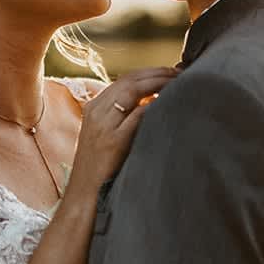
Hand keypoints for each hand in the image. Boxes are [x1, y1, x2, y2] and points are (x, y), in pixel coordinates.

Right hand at [65, 68, 178, 194]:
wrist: (84, 191)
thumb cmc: (100, 165)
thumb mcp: (105, 134)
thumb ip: (121, 116)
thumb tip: (150, 101)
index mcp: (94, 106)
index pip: (124, 79)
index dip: (149, 72)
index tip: (169, 72)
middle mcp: (96, 111)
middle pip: (129, 80)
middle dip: (157, 73)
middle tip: (179, 72)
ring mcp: (103, 125)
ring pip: (132, 91)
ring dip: (158, 83)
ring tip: (177, 82)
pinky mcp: (113, 141)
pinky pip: (136, 115)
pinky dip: (153, 105)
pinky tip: (168, 102)